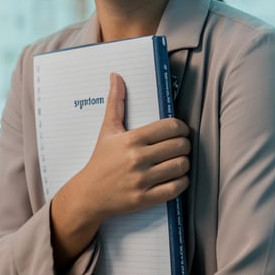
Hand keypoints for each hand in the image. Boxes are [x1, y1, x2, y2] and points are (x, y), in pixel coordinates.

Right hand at [73, 73, 190, 221]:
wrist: (89, 194)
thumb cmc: (101, 160)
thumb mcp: (107, 130)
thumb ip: (115, 102)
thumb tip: (116, 76)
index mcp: (132, 139)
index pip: (170, 127)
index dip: (181, 127)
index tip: (180, 131)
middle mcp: (138, 159)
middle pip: (180, 146)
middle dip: (184, 144)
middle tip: (180, 145)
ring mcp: (142, 180)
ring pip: (181, 166)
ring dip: (184, 162)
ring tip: (179, 160)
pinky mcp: (145, 198)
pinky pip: (176, 188)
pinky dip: (182, 181)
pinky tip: (177, 177)